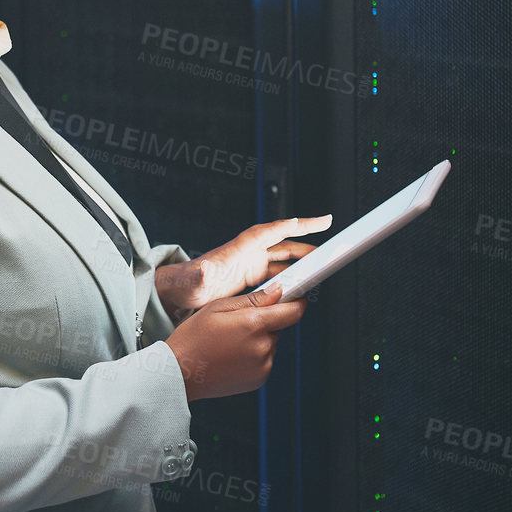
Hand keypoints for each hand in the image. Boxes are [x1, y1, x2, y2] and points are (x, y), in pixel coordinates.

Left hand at [155, 214, 331, 315]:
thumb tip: (205, 271)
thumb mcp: (196, 280)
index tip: (321, 220)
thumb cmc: (187, 283)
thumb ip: (202, 275)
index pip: (274, 231)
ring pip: (284, 256)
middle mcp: (250, 251)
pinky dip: (292, 273)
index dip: (298, 225)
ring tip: (322, 262)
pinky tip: (302, 281)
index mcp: (241, 248)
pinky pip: (278, 271)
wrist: (181, 291)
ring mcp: (251, 262)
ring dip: (303, 258)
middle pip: (285, 241)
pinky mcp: (251, 275)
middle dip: (308, 238)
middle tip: (330, 238)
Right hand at [164, 283, 307, 400]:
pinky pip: (264, 361)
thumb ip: (253, 299)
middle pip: (279, 327)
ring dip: (259, 340)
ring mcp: (262, 366)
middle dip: (265, 322)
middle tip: (237, 324)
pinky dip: (254, 356)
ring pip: (271, 344)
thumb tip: (278, 291)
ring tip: (230, 343)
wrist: (181, 373)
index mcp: (254, 325)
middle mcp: (263, 347)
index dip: (295, 303)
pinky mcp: (259, 380)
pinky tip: (232, 356)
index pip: (293, 312)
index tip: (294, 299)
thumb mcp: (218, 308)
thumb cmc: (194, 338)